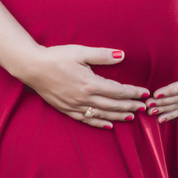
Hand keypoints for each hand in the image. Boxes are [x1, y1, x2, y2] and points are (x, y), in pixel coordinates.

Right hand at [23, 44, 149, 127]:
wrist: (32, 67)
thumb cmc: (56, 57)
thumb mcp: (80, 52)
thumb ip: (102, 55)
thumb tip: (122, 56)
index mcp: (90, 83)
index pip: (118, 91)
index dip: (133, 92)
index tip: (145, 93)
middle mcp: (84, 98)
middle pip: (113, 105)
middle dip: (130, 106)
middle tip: (144, 107)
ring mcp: (75, 106)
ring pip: (102, 115)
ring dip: (118, 116)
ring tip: (132, 117)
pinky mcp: (66, 109)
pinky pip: (86, 120)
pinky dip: (99, 123)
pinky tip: (108, 126)